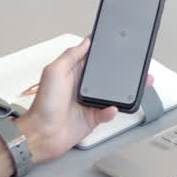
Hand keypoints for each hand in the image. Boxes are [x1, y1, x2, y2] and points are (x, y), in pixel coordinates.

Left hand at [17, 39, 152, 163]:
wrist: (42, 135)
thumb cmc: (43, 105)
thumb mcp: (54, 72)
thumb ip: (70, 55)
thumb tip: (86, 41)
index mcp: (73, 72)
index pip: (92, 57)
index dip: (103, 51)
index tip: (117, 44)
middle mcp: (82, 86)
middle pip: (106, 74)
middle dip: (120, 71)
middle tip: (133, 67)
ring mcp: (89, 102)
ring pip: (112, 93)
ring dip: (123, 91)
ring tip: (133, 88)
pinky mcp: (94, 117)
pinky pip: (109, 112)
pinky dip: (112, 111)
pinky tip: (111, 108)